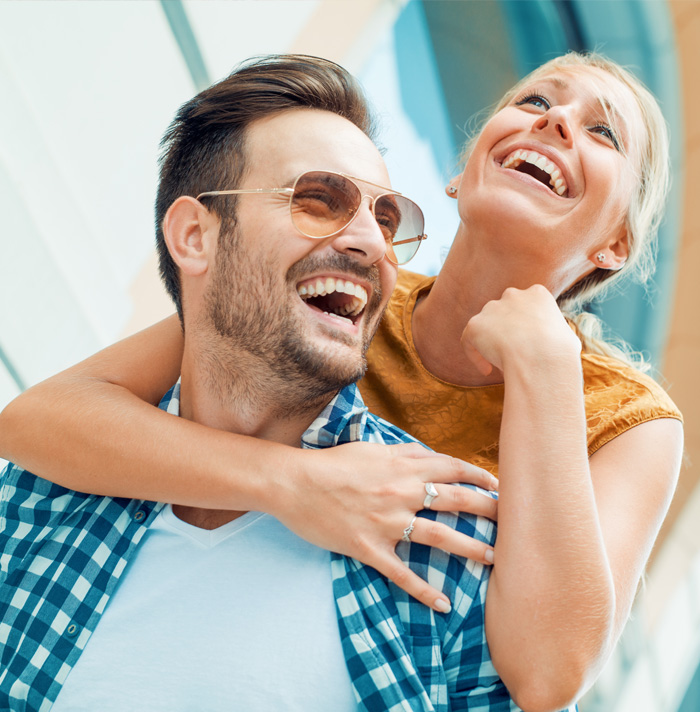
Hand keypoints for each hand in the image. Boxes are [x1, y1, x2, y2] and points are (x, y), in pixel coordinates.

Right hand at [275, 441, 497, 612]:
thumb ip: (405, 453)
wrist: (295, 484)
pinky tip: (443, 605)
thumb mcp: (372, 449)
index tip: (498, 483)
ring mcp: (388, 524)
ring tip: (493, 558)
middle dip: (488, 509)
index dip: (478, 475)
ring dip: (471, 548)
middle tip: (513, 520)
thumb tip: (432, 456)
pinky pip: (402, 574)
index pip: (451, 468)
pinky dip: (423, 592)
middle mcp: (402, 494)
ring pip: (439, 537)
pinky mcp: (370, 549)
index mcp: (403, 468)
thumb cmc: (333, 463)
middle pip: (455, 501)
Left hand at [461, 284, 580, 375]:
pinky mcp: (475, 325)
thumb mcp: (567, 337)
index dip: (524, 327)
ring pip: (485, 327)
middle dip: (505, 331)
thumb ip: (554, 333)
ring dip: (490, 343)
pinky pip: (469, 340)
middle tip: (510, 354)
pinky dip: (475, 356)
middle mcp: (513, 295)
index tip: (526, 344)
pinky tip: (487, 370)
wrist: (541, 358)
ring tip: (500, 364)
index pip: (526, 307)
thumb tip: (557, 343)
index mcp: (537, 294)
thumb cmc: (560, 353)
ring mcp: (492, 308)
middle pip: (503, 313)